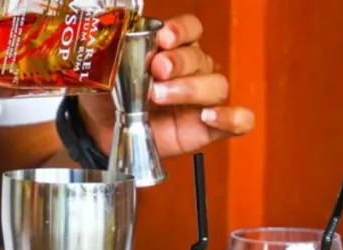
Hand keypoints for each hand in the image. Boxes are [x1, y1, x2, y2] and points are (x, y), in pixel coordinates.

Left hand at [78, 14, 255, 157]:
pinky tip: (210, 117)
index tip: (163, 38)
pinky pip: (239, 120)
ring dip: (190, 89)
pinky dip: (232, 118)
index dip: (181, 30)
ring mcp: (203, 99)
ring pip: (217, 85)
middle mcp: (192, 70)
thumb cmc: (110, 94)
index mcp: (173, 49)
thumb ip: (123, 58)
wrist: (104, 128)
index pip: (191, 29)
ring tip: (161, 97)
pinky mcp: (209, 127)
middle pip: (200, 58)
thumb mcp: (109, 70)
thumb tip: (136, 53)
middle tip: (156, 70)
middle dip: (179, 62)